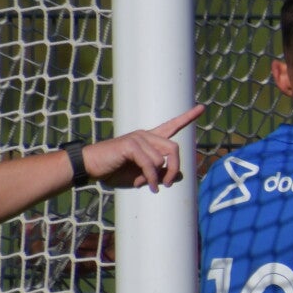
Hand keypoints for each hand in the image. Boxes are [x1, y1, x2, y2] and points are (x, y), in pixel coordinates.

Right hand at [83, 105, 202, 191]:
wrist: (91, 167)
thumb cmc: (114, 170)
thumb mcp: (141, 175)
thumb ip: (159, 174)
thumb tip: (177, 175)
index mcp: (149, 139)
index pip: (172, 125)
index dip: (187, 117)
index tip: (201, 107)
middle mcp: (146, 135)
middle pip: (174, 148)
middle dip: (174, 168)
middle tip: (168, 184)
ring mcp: (138, 138)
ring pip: (162, 159)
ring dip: (155, 176)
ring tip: (144, 183)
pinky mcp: (131, 144)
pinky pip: (150, 164)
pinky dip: (150, 177)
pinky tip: (144, 185)